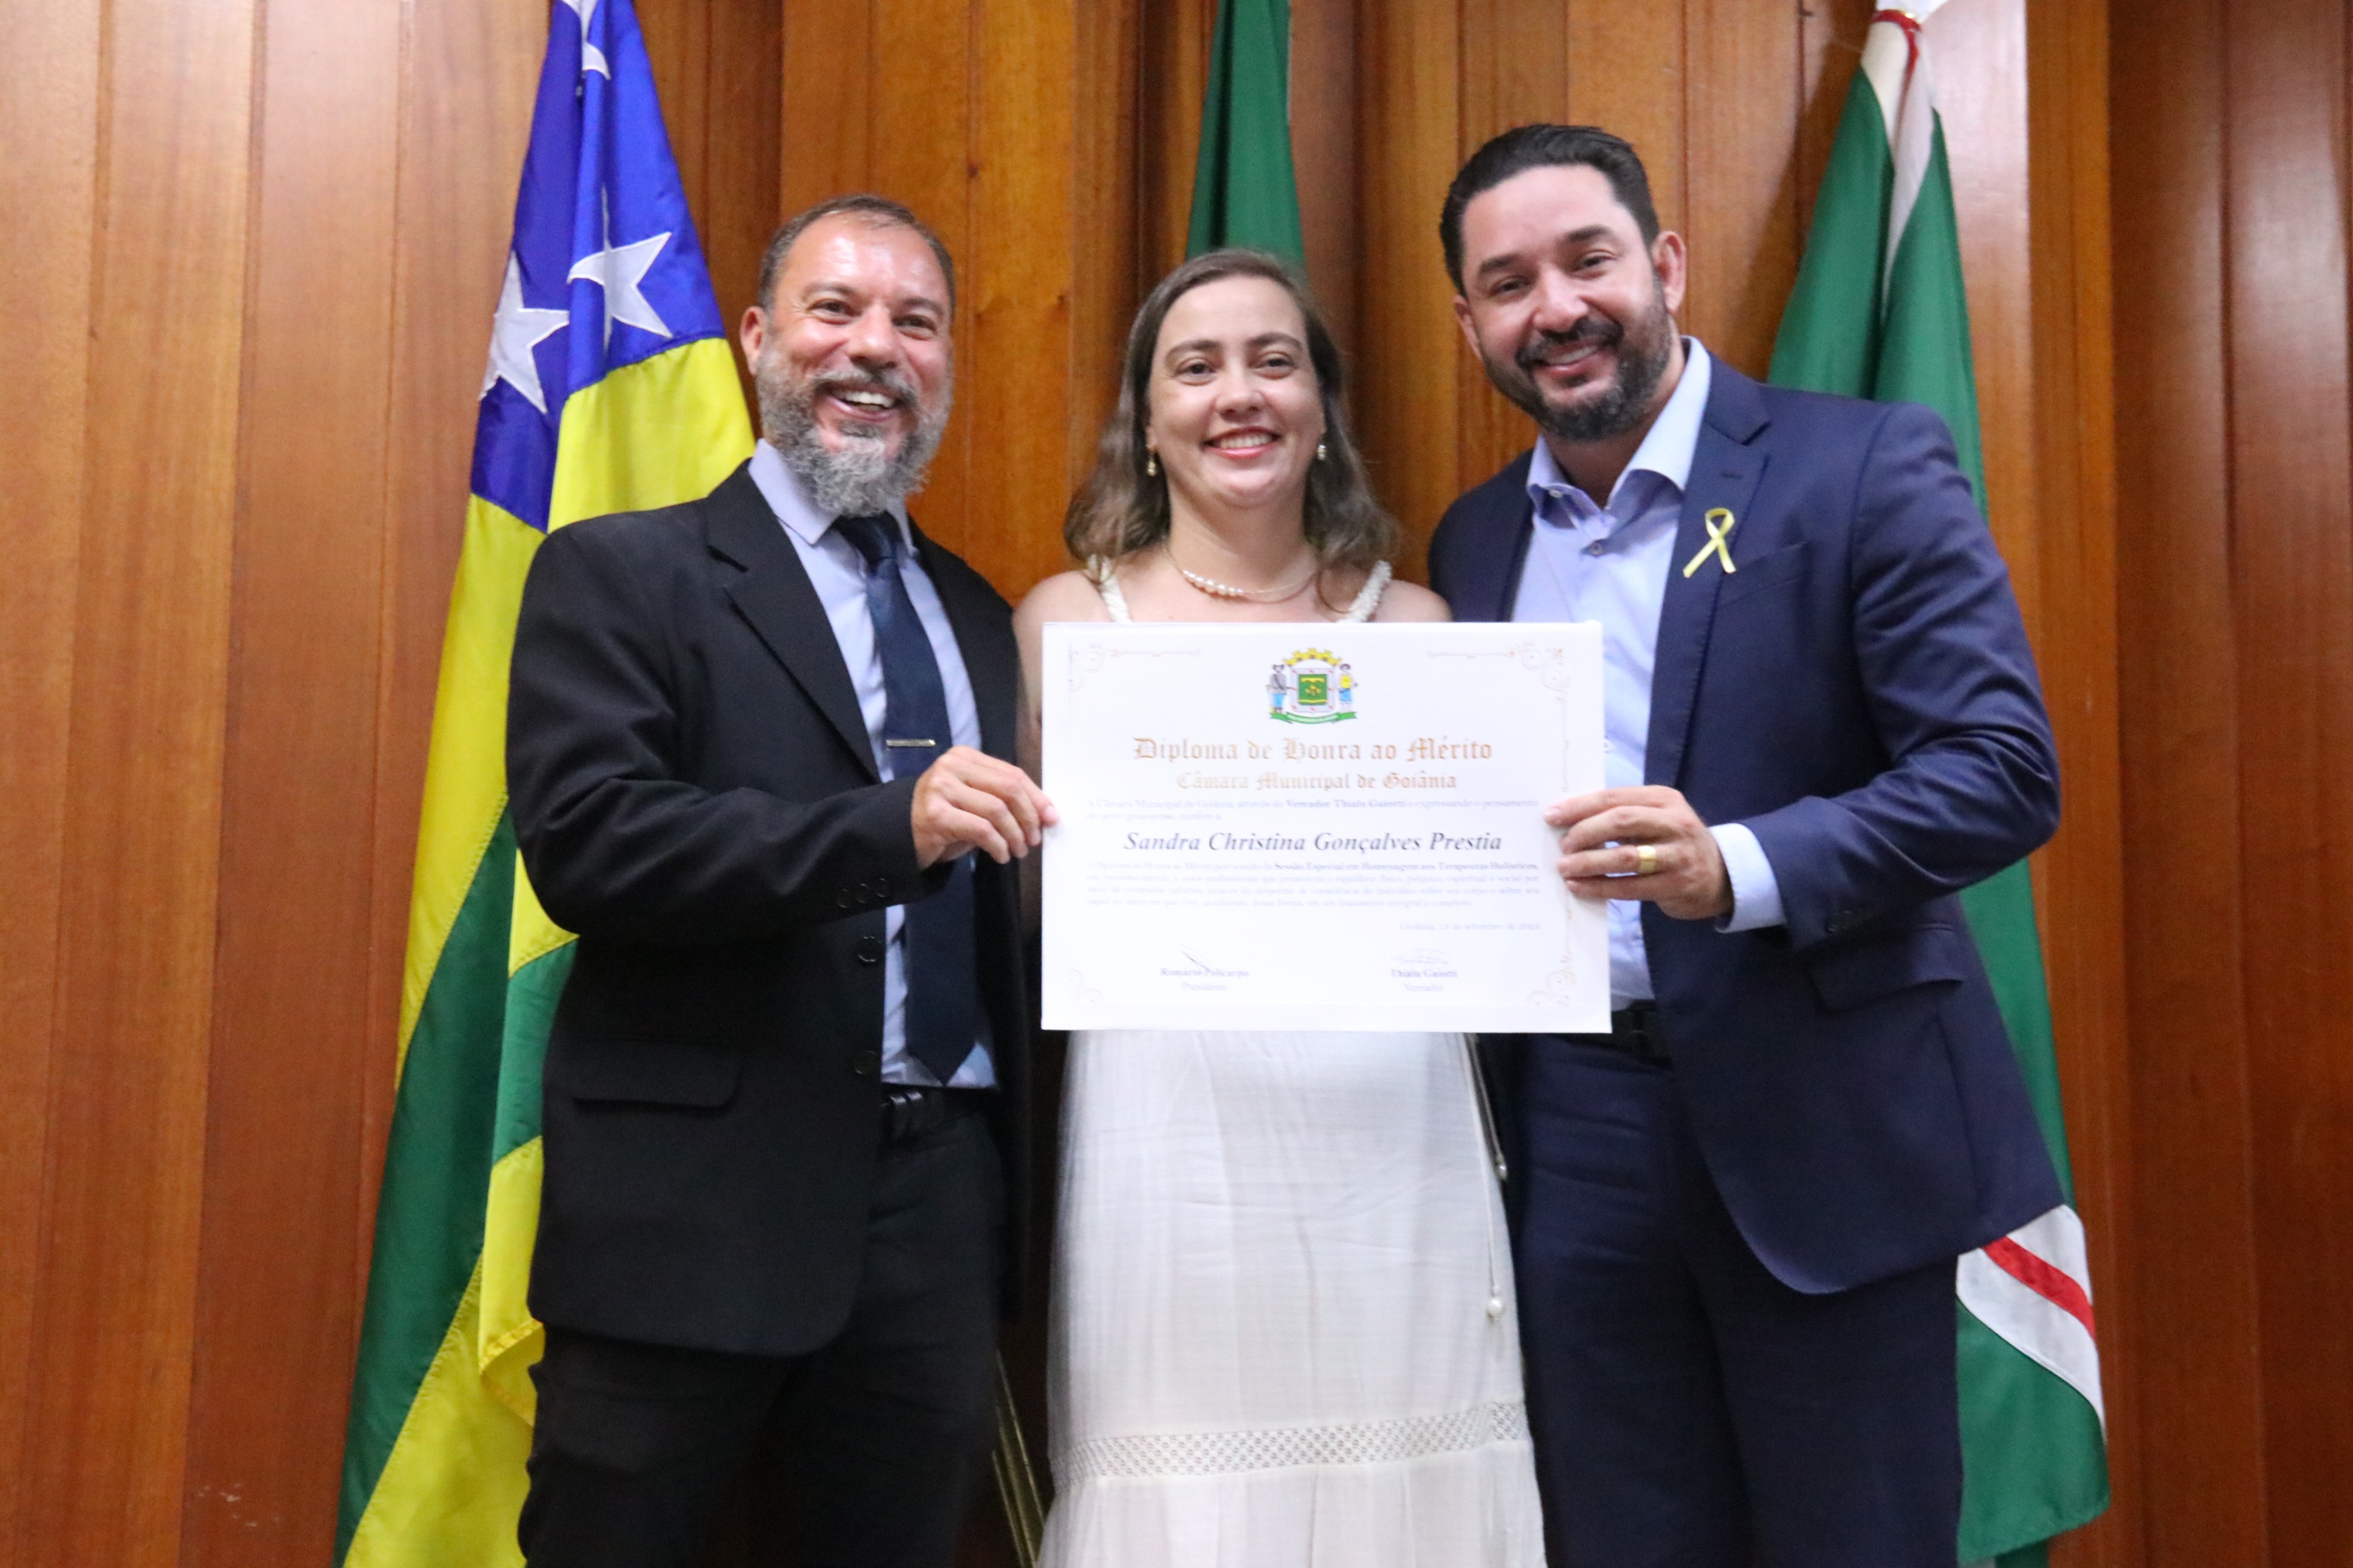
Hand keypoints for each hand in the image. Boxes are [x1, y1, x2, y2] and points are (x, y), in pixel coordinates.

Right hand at [911, 746, 1057, 866]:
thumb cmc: (944, 819)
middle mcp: (951, 766)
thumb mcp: (975, 802)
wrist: (899, 836)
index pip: (1012, 774)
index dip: (1036, 797)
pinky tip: (1001, 855)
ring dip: (1015, 835)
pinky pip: (982, 830)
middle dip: (1029, 817)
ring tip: (1018, 850)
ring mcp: (941, 788)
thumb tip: (1046, 813)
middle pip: (1008, 788)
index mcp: (965, 757)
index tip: (1050, 818)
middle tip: (1034, 839)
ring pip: (997, 809)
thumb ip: (1004, 799)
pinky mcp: (936, 814)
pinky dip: (998, 845)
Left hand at [1545, 786, 1731, 920]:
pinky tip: (1580, 887)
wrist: (1720, 875)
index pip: (1615, 797)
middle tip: (1562, 846)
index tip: (1551, 816)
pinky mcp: (1677, 884)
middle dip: (1585, 833)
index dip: (1580, 806)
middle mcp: (1675, 822)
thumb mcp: (1655, 818)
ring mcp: (1679, 854)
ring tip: (1564, 868)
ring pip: (1626, 857)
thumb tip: (1567, 821)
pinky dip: (1601, 887)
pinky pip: (1631, 887)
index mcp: (1664, 799)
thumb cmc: (1672, 842)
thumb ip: (1620, 815)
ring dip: (1589, 863)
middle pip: (1621, 821)